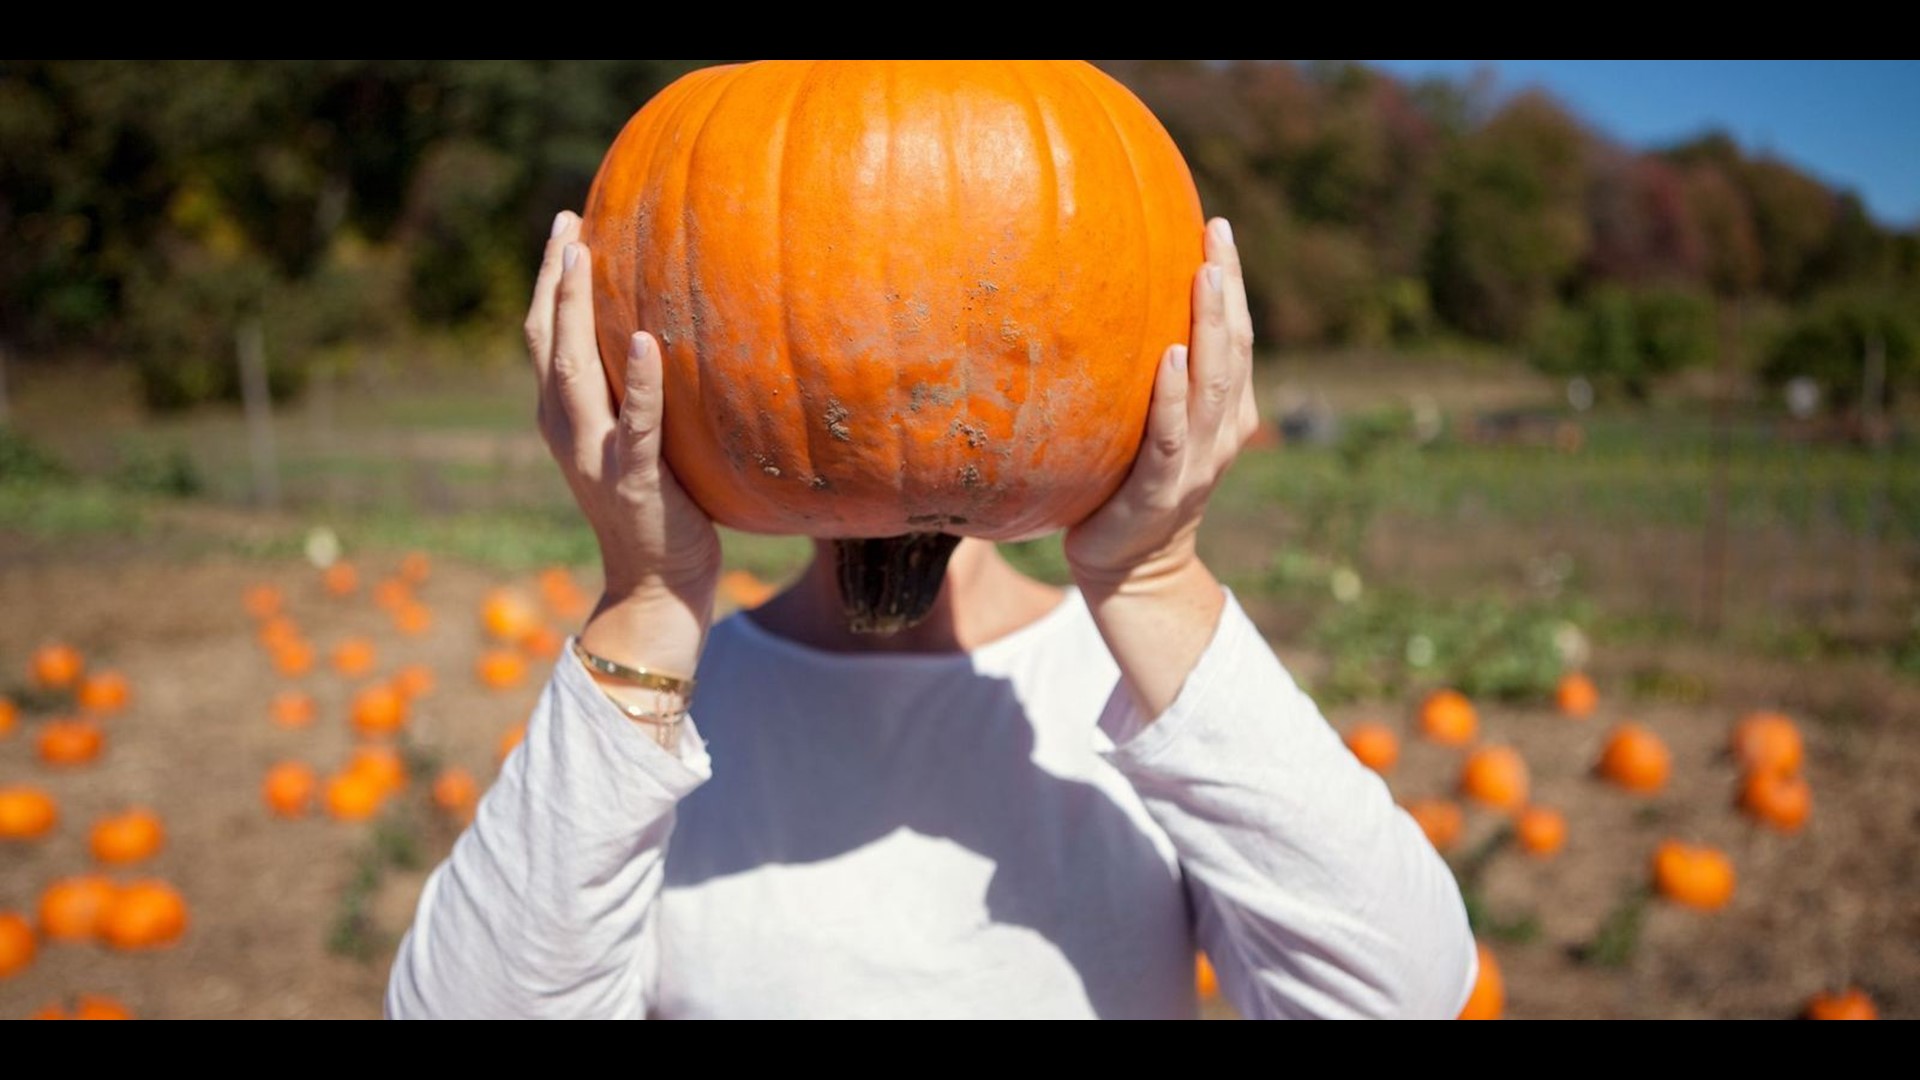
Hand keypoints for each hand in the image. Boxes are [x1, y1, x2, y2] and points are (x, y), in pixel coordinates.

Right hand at [527, 211, 720, 675]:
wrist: (656, 588)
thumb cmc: (661, 513)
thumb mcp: (639, 444)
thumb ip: (638, 398)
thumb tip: (670, 338)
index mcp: (564, 419)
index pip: (544, 338)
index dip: (549, 283)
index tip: (565, 228)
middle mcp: (567, 431)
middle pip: (547, 341)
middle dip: (553, 280)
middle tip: (566, 224)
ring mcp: (596, 455)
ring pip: (574, 370)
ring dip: (575, 311)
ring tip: (584, 257)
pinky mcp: (634, 479)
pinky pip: (636, 423)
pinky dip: (639, 381)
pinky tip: (646, 341)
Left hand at [1064, 217, 1256, 593]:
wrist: (1129, 569)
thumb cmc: (1126, 488)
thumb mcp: (1143, 425)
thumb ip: (1141, 378)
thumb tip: (1094, 304)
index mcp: (1224, 413)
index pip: (1235, 336)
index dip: (1233, 282)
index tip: (1217, 226)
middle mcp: (1220, 433)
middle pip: (1232, 349)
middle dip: (1227, 289)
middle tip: (1216, 233)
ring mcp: (1197, 463)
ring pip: (1213, 385)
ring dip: (1209, 328)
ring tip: (1203, 275)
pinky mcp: (1161, 491)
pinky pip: (1170, 438)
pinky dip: (1172, 397)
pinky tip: (1168, 358)